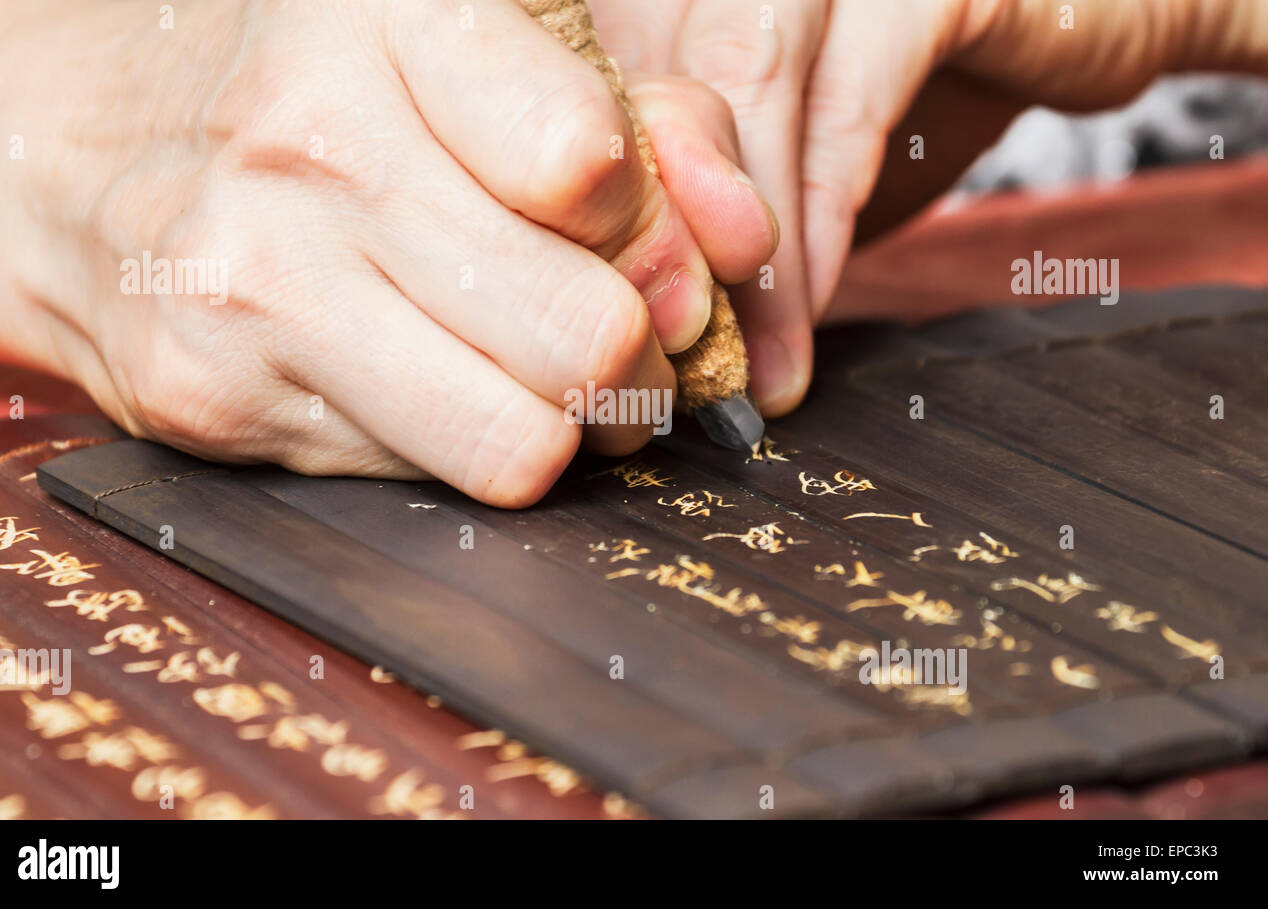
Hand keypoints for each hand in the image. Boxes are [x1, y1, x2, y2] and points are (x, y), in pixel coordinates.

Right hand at [0, 0, 775, 505]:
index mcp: (394, 16)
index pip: (596, 166)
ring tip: (540, 378)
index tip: (624, 238)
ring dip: (567, 426)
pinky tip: (432, 390)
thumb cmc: (318, 107)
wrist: (88, 166)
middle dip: (634, 355)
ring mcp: (254, 277)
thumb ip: (652, 131)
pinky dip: (467, 448)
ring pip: (525, 437)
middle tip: (612, 337)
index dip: (649, 228)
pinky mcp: (215, 397)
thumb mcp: (484, 69)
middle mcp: (313, 142)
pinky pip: (433, 478)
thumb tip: (745, 242)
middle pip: (588, 330)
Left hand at [591, 0, 1267, 414]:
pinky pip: (847, 98)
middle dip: (657, 236)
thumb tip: (646, 317)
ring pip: (737, 77)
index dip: (596, 211)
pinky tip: (810, 304)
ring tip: (752, 362)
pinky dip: (820, 216)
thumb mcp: (799, 157)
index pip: (595, 85)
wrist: (1098, 10)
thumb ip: (718, 210)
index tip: (607, 328)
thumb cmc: (929, 82)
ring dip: (741, 244)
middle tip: (671, 366)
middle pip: (646, 71)